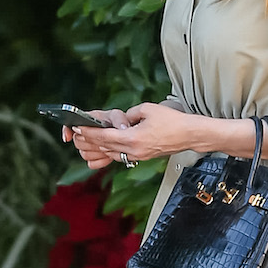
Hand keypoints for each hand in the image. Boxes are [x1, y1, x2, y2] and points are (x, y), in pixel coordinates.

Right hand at [62, 108, 131, 169]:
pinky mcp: (94, 158)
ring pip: (84, 154)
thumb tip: (121, 128)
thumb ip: (119, 119)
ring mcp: (89, 147)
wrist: (124, 134)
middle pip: (77, 142)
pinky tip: (108, 157)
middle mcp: (85, 134)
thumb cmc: (119, 121)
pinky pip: (91, 164)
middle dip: (91, 143)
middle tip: (103, 142)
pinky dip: (100, 162)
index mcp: (87, 121)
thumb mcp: (119, 116)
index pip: (69, 125)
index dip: (66, 131)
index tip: (68, 138)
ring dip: (97, 153)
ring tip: (109, 149)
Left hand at [85, 102, 199, 163]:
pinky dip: (111, 152)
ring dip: (99, 147)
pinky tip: (106, 147)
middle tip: (78, 134)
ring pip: (112, 154)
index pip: (104, 137)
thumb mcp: (147, 109)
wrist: (189, 135)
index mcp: (133, 139)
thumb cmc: (173, 121)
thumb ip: (129, 114)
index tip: (78, 128)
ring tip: (88, 141)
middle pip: (105, 147)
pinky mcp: (144, 157)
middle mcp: (134, 151)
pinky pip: (122, 156)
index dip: (89, 133)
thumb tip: (120, 120)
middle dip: (90, 141)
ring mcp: (139, 156)